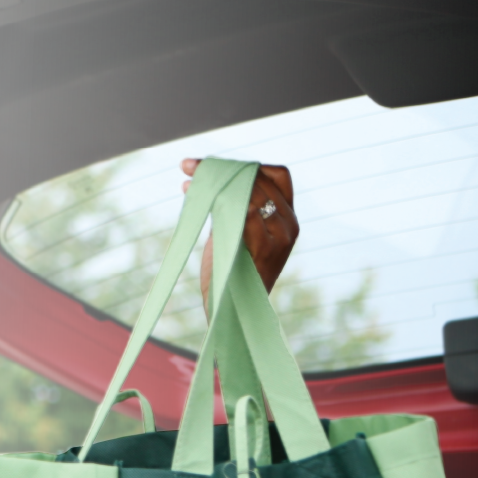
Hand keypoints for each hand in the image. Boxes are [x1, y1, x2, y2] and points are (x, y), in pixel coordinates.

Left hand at [181, 159, 298, 302]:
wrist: (230, 312)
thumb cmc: (230, 272)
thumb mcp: (235, 231)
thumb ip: (232, 206)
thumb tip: (204, 176)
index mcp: (288, 218)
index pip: (279, 175)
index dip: (249, 164)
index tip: (213, 164)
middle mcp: (289, 225)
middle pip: (259, 180)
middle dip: (222, 169)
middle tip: (190, 166)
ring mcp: (279, 239)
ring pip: (248, 193)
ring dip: (214, 182)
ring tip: (188, 182)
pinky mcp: (262, 251)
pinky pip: (241, 213)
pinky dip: (215, 201)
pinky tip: (193, 197)